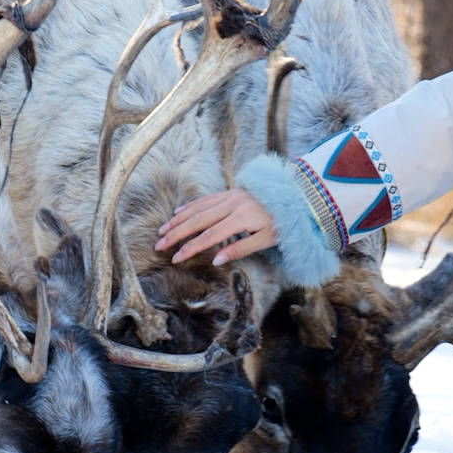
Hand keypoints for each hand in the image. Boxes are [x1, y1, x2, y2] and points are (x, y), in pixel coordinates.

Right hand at [156, 189, 278, 265]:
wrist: (292, 196)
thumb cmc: (281, 222)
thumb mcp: (266, 240)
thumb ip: (241, 249)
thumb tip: (217, 260)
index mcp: (240, 218)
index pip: (210, 236)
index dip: (191, 247)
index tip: (176, 257)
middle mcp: (231, 205)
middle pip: (197, 221)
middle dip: (176, 233)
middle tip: (159, 244)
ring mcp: (229, 196)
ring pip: (197, 208)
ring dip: (178, 220)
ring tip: (163, 231)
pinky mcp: (229, 192)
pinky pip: (205, 200)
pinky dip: (190, 206)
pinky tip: (178, 212)